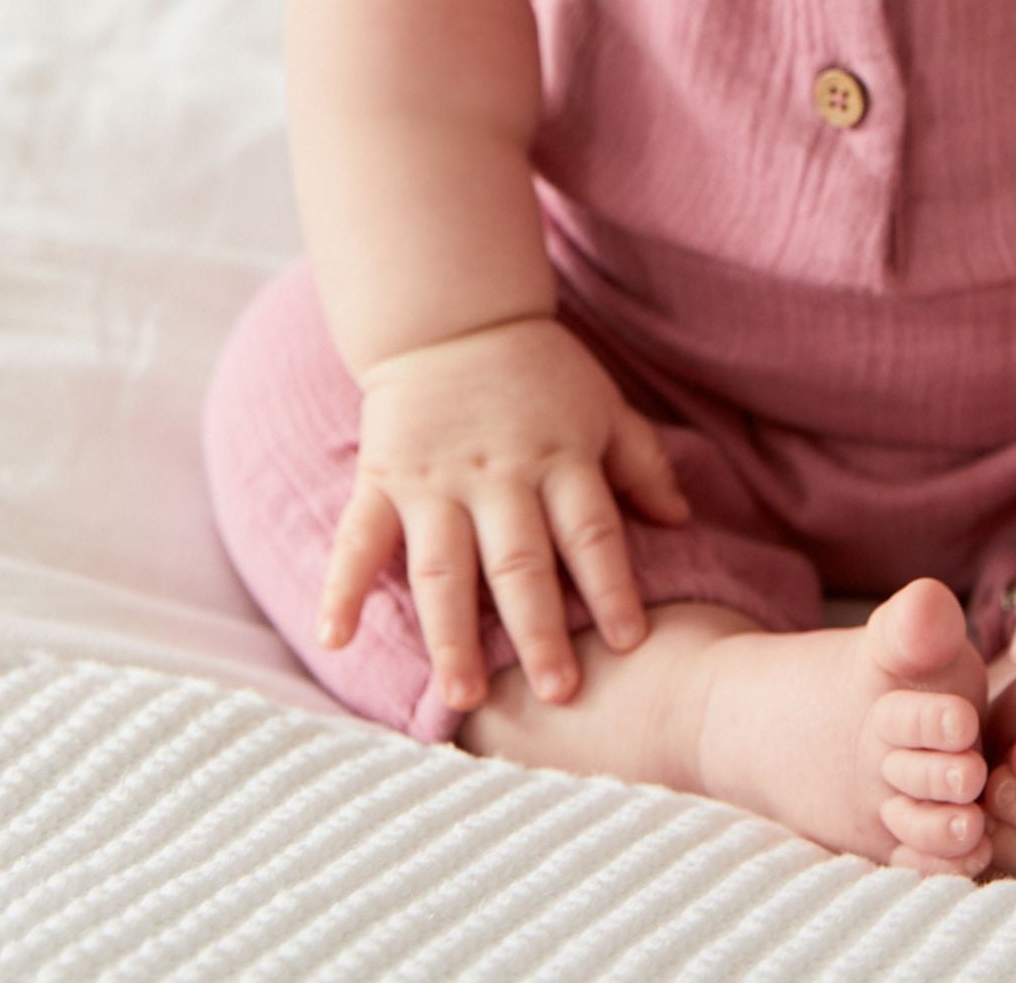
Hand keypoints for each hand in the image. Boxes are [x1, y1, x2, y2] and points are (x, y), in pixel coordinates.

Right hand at [315, 314, 692, 714]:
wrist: (453, 318)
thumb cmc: (539, 371)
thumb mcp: (602, 404)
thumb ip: (641, 461)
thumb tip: (680, 519)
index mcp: (558, 458)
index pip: (591, 531)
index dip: (611, 585)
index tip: (631, 641)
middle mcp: (498, 476)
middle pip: (519, 561)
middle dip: (539, 630)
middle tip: (557, 694)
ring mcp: (435, 481)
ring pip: (443, 567)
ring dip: (452, 634)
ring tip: (464, 697)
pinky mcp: (382, 480)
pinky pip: (358, 539)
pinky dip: (341, 589)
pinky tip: (335, 640)